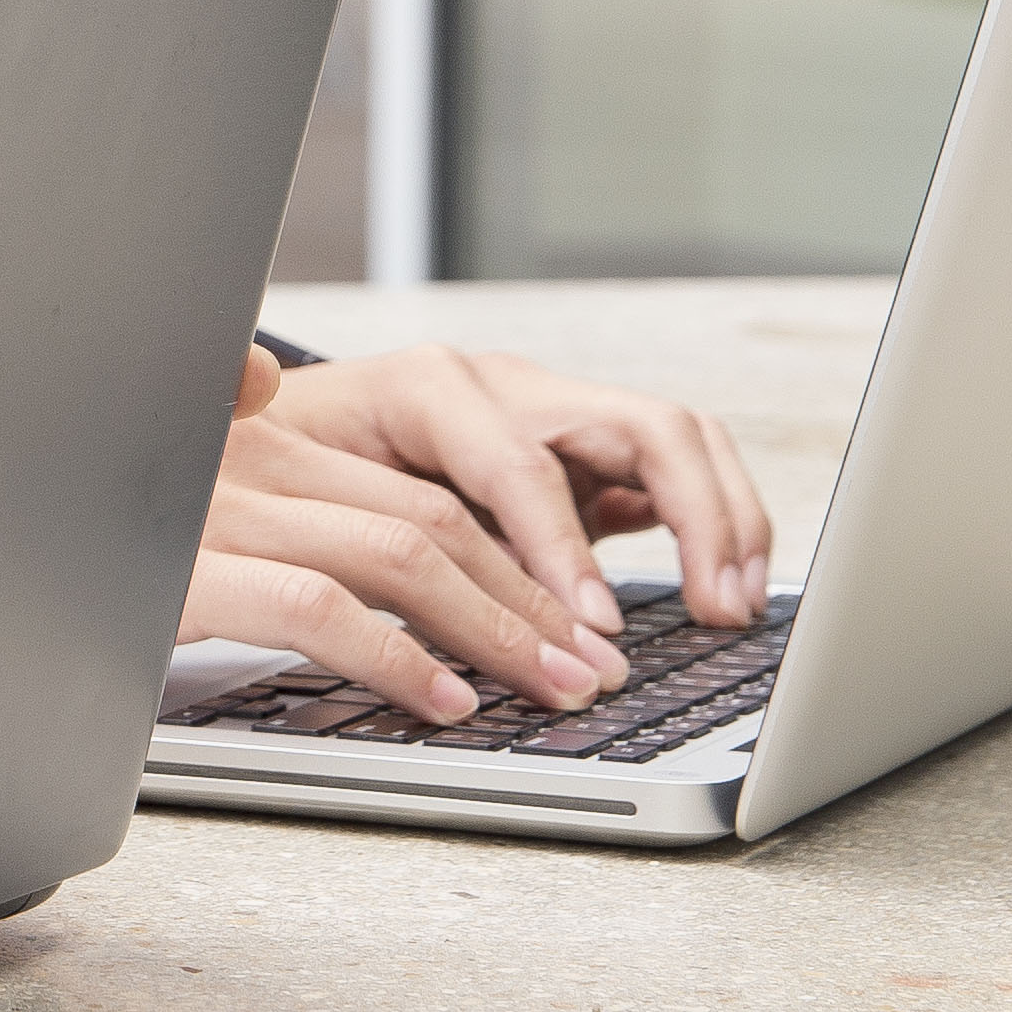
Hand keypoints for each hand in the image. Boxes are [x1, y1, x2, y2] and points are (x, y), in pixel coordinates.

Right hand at [185, 363, 626, 722]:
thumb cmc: (126, 556)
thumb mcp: (200, 511)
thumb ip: (290, 501)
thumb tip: (410, 528)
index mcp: (266, 437)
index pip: (425, 486)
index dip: (517, 558)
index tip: (576, 623)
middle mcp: (249, 456)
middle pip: (431, 516)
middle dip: (532, 600)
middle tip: (594, 667)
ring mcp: (216, 509)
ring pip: (398, 552)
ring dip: (495, 629)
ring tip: (554, 687)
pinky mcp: (189, 572)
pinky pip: (319, 606)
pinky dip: (396, 656)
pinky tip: (447, 700)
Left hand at [265, 347, 773, 632]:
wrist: (275, 436)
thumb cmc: (283, 464)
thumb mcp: (311, 496)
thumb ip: (375, 534)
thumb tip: (438, 598)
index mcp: (432, 387)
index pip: (524, 464)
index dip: (561, 549)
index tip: (591, 624)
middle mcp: (507, 388)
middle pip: (644, 426)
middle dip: (696, 519)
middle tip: (717, 608)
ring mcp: (554, 414)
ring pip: (677, 440)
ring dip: (723, 520)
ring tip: (736, 604)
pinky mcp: (579, 453)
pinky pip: (669, 474)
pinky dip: (709, 525)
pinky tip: (720, 590)